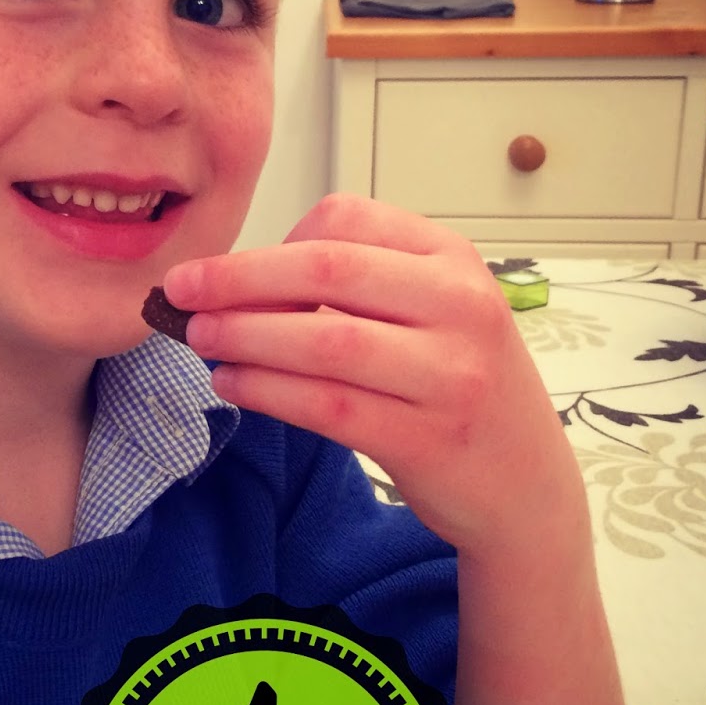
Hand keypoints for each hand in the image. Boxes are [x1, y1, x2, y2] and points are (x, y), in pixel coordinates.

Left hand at [165, 193, 578, 554]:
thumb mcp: (431, 312)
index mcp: (453, 259)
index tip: (227, 270)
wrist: (525, 484)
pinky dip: (268, 391)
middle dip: (237, 279)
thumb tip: (237, 280)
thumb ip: (357, 285)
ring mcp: (451, 374)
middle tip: (180, 291)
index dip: (273, 242)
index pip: (345, 220)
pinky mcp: (429, 439)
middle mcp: (461, 306)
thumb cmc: (456, 384)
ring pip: (324, 340)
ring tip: (200, 338)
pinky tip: (232, 384)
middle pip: (326, 270)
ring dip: (245, 335)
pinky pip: (328, 406)